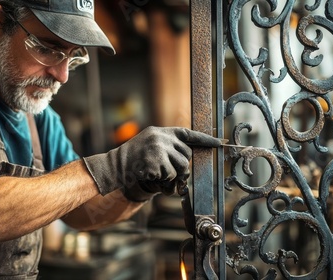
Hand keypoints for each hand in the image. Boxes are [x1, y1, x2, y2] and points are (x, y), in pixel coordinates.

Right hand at [83, 126, 220, 201]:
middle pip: (186, 155)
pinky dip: (163, 181)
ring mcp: (159, 149)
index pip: (187, 133)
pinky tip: (150, 175)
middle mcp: (161, 137)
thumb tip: (187, 162)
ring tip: (157, 173)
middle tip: (169, 173)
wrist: (113, 167)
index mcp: (160, 132)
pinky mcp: (156, 162)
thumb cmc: (133, 160)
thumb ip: (167, 148)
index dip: (204, 139)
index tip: (219, 143)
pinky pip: (170, 176)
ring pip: (181, 167)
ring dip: (172, 175)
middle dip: (182, 167)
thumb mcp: (149, 145)